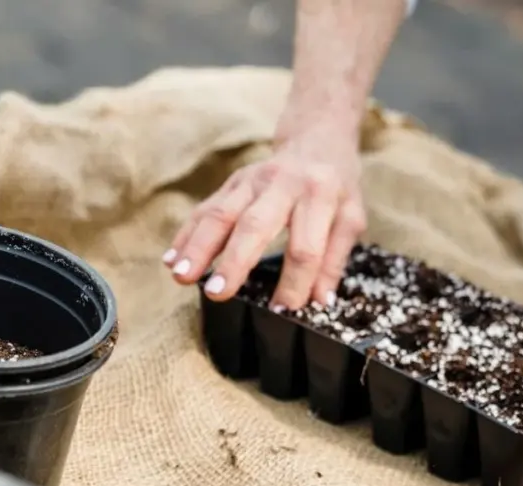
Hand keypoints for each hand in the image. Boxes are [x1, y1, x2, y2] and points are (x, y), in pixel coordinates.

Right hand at [164, 122, 365, 307]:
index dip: (295, 281)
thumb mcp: (350, 219)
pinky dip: (187, 234)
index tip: (283, 309)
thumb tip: (319, 303)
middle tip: (218, 292)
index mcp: (319, 196)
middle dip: (235, 260)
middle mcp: (282, 185)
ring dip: (199, 246)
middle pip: (255, 225)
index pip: (306, 246)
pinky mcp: (232, 182)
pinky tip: (172, 258)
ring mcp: (252, 181)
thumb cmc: (336, 188)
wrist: (317, 139)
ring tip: (182, 276)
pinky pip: (205, 209)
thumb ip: (334, 260)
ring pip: (221, 213)